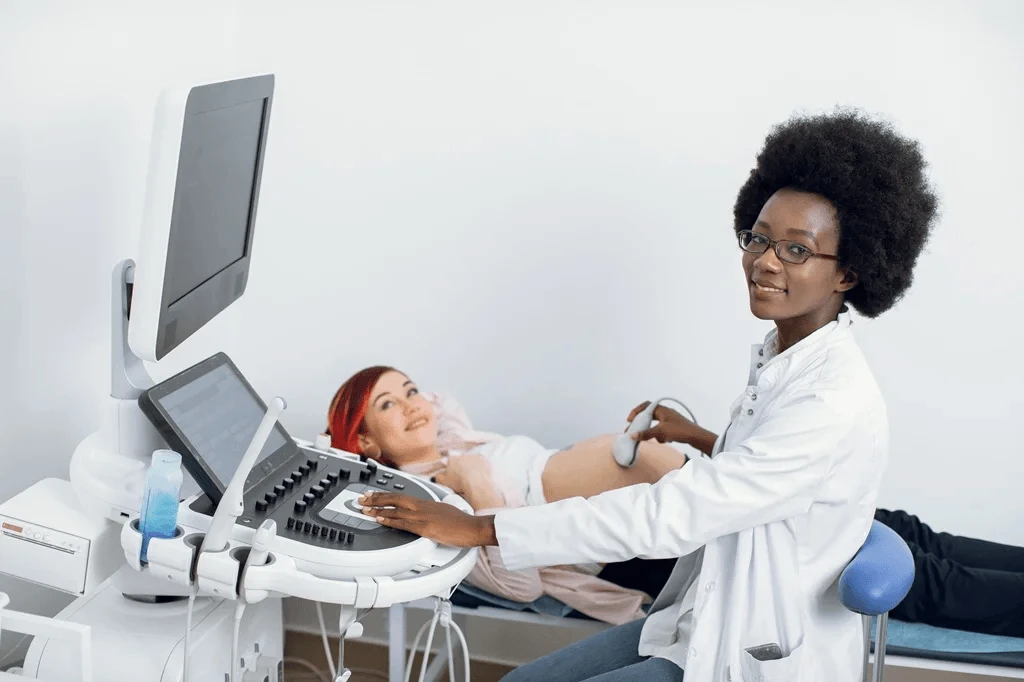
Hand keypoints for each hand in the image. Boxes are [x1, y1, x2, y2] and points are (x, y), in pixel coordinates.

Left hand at [359, 492, 497, 546]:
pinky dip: (390, 520)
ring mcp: (423, 516)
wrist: (474, 527)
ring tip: (364, 509)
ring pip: (396, 510)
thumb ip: (432, 514)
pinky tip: (380, 519)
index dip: (386, 495)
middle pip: (395, 498)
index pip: (402, 496)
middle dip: (377, 498)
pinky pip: (404, 523)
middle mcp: (423, 506)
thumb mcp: (445, 513)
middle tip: (362, 498)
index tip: (374, 494)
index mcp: (427, 503)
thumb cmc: (463, 523)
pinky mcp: (425, 527)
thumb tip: (426, 516)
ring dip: (378, 509)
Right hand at [434, 454, 491, 493]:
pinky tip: (480, 474)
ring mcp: (473, 456)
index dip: (451, 468)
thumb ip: (438, 477)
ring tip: (472, 477)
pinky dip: (480, 467)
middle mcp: (462, 455)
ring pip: (471, 460)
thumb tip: (435, 476)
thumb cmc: (459, 482)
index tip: (454, 475)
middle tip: (463, 477)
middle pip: (460, 460)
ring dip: (471, 466)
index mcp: (451, 459)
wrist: (476, 482)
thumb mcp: (443, 481)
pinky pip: (481, 462)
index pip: (449, 461)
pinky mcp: (483, 459)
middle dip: (461, 466)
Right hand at [626, 401, 695, 444]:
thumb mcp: (660, 432)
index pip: (645, 406)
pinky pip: (662, 430)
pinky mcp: (674, 427)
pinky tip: (665, 440)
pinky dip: (661, 435)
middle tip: (635, 432)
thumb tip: (632, 435)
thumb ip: (646, 434)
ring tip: (657, 438)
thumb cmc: (680, 430)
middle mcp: (665, 413)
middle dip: (643, 425)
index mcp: (662, 410)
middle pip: (649, 416)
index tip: (630, 420)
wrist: (697, 437)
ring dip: (654, 432)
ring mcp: (670, 420)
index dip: (636, 411)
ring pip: (655, 425)